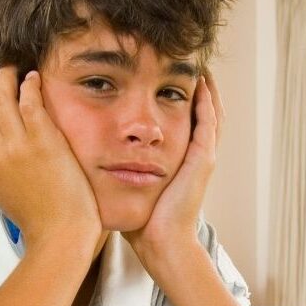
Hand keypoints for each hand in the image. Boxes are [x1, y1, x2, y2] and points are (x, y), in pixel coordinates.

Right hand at [0, 66, 100, 251]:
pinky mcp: (44, 141)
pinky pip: (31, 102)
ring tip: (12, 67)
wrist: (60, 234)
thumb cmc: (39, 220)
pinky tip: (34, 78)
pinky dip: (30, 86)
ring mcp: (18, 146)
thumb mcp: (5, 195)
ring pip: (3, 98)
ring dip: (6, 77)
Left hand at [124, 73, 223, 262]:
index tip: (167, 78)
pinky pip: (209, 122)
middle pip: (203, 113)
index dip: (180, 99)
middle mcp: (197, 156)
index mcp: (181, 161)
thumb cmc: (142, 221)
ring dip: (206, 89)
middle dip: (198, 89)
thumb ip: (120, 169)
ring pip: (211, 113)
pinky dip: (206, 100)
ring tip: (198, 65)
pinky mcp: (203, 159)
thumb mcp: (131, 185)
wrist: (160, 242)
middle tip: (189, 63)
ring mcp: (204, 157)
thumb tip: (93, 155)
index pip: (186, 122)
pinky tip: (198, 82)